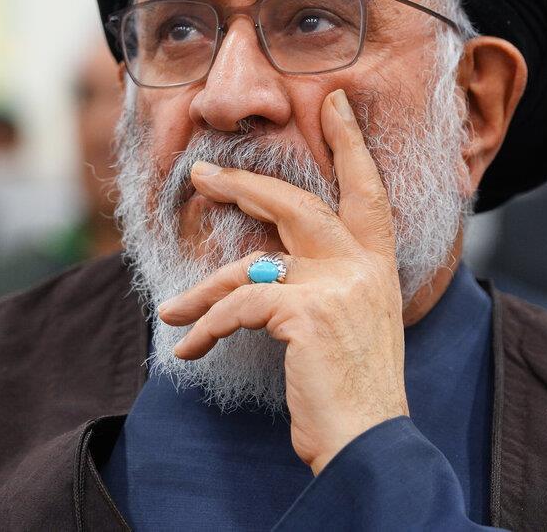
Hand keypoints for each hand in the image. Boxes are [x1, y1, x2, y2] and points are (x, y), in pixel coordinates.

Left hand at [157, 88, 408, 474]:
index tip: (337, 102)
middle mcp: (362, 266)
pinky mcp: (306, 311)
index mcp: (377, 266)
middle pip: (294, 204)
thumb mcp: (349, 327)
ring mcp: (337, 285)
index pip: (367, 190)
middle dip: (242, 186)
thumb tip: (266, 274)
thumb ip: (324, 289)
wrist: (369, 443)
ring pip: (249, 265)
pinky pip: (238, 307)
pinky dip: (205, 329)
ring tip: (168, 312)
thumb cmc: (353, 393)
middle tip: (201, 175)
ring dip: (201, 291)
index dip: (351, 143)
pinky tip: (188, 350)